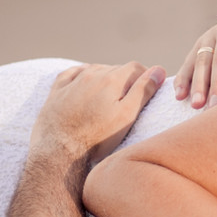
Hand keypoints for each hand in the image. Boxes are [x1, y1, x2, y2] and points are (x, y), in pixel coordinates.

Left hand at [31, 62, 165, 164]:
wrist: (59, 150)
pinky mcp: (58, 90)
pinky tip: (86, 83)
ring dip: (106, 78)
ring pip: (95, 70)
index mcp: (111, 79)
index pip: (135, 67)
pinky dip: (83, 75)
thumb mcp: (127, 116)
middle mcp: (91, 74)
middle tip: (131, 98)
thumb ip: (143, 91)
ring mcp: (73, 81)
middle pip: (116, 69)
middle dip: (126, 79)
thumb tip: (159, 71)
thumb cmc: (97, 137)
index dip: (145, 75)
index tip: (149, 87)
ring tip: (110, 96)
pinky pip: (73, 73)